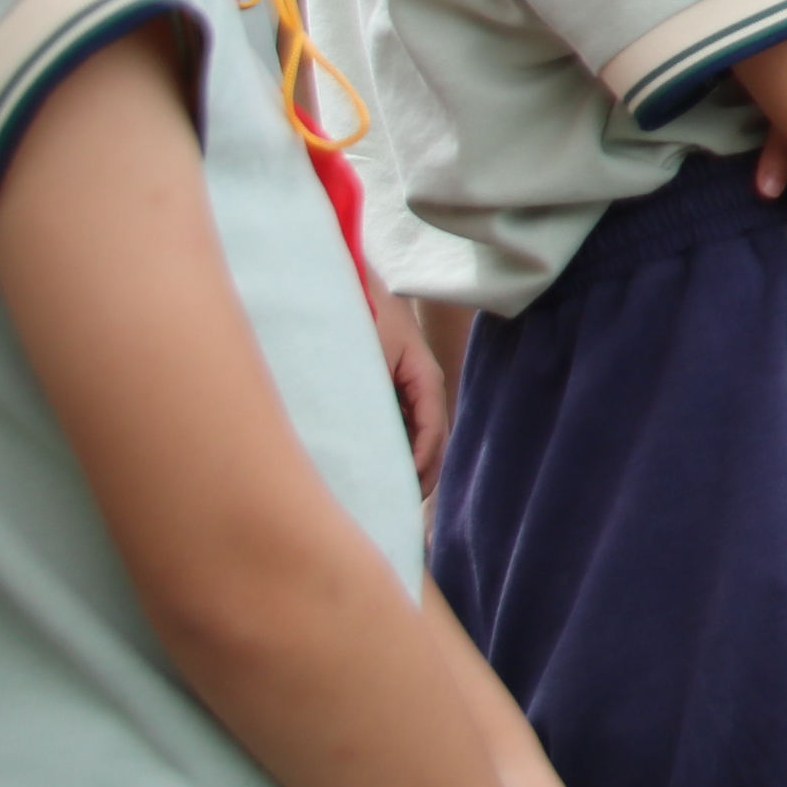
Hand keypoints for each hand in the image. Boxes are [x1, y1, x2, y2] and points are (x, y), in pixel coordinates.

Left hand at [368, 290, 451, 489]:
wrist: (354, 280)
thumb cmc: (363, 315)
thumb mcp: (369, 358)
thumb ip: (374, 399)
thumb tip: (371, 442)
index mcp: (425, 379)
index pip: (432, 431)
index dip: (420, 464)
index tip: (399, 489)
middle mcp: (422, 387)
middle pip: (431, 440)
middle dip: (419, 475)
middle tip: (396, 506)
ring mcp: (410, 388)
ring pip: (418, 436)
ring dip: (408, 465)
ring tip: (387, 494)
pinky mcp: (393, 389)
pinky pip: (402, 426)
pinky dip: (395, 449)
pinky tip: (376, 466)